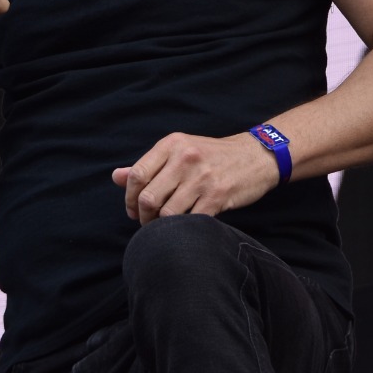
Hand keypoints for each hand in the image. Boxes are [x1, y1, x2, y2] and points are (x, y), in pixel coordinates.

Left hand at [111, 131, 280, 223]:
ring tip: (165, 226)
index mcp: (172, 144)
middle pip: (148, 197)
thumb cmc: (213, 156)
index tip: (132, 210)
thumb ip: (148, 165)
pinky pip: (191, 221)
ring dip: (162, 226)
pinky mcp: (218, 195)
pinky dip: (184, 228)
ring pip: (167, 213)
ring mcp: (202, 177)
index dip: (128, 198)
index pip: (136, 174)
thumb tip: (116, 177)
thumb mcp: (180, 151)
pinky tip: (186, 227)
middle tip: (148, 222)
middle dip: (143, 216)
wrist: (257, 156)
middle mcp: (185, 158)